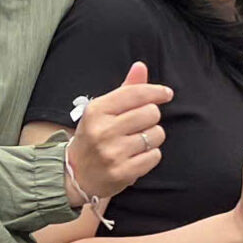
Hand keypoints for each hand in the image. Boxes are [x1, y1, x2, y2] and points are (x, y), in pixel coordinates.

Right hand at [66, 61, 174, 204]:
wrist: (76, 175)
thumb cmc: (94, 137)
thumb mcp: (102, 111)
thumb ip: (125, 89)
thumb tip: (140, 66)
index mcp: (97, 110)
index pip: (135, 93)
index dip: (156, 91)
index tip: (166, 94)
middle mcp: (103, 130)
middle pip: (151, 113)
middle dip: (151, 117)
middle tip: (140, 124)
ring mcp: (112, 153)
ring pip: (156, 134)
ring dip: (152, 137)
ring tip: (137, 142)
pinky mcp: (122, 173)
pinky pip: (155, 156)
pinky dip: (151, 155)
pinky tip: (137, 156)